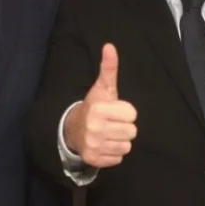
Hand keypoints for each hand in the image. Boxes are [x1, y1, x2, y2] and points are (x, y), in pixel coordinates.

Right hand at [64, 43, 137, 167]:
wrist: (72, 129)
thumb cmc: (93, 107)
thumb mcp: (102, 88)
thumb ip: (109, 68)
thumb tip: (110, 46)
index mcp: (98, 109)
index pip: (132, 114)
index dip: (125, 112)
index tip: (114, 110)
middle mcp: (95, 128)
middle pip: (132, 131)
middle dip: (124, 127)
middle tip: (111, 123)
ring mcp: (94, 145)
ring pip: (126, 146)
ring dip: (120, 140)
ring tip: (108, 134)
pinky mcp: (94, 160)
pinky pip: (119, 158)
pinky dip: (113, 153)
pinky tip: (104, 144)